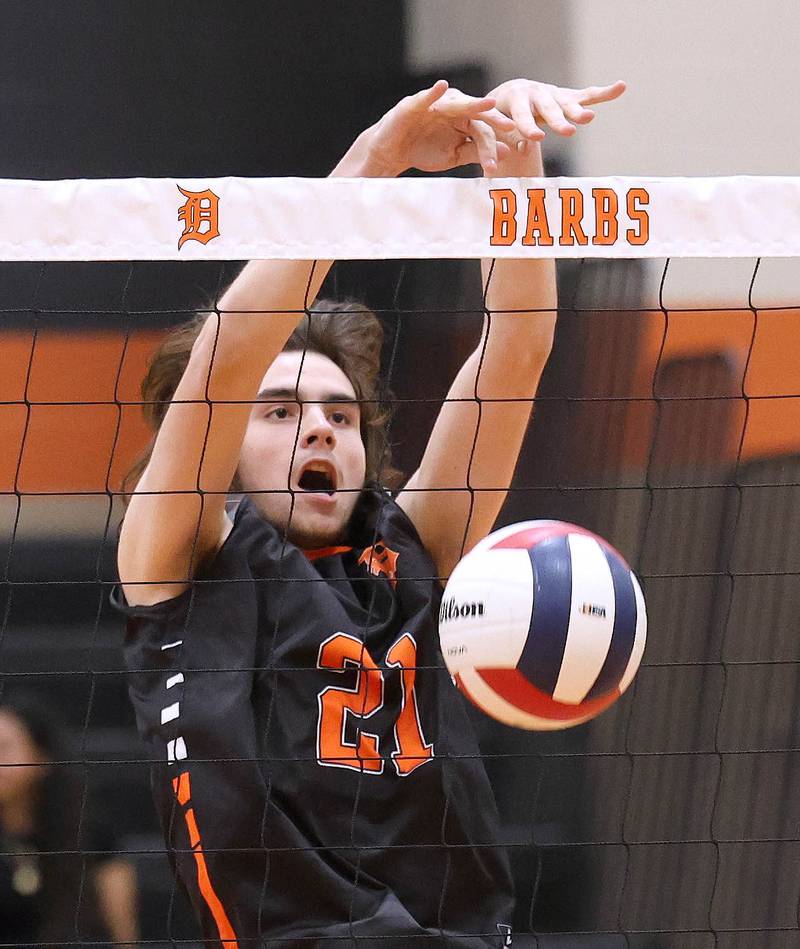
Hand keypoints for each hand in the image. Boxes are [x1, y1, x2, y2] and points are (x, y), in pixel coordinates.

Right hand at [365, 80, 516, 175]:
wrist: (392, 153)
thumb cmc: (423, 151)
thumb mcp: (453, 155)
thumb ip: (477, 151)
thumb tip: (508, 151)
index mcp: (462, 121)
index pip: (483, 131)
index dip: (495, 143)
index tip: (510, 152)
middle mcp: (451, 109)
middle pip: (475, 113)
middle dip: (492, 118)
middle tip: (509, 125)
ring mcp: (434, 104)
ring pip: (456, 103)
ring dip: (472, 102)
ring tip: (488, 102)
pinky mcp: (414, 104)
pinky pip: (425, 97)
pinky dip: (433, 92)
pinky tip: (442, 87)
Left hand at [489, 78, 626, 146]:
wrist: (509, 95)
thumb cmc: (498, 117)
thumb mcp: (495, 127)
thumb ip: (504, 140)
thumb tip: (520, 151)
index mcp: (515, 97)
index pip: (522, 115)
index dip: (528, 126)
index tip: (536, 138)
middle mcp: (537, 92)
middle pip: (549, 109)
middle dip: (558, 121)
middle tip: (568, 132)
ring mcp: (554, 94)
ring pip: (567, 104)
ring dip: (578, 112)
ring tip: (589, 118)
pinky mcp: (568, 97)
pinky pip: (587, 95)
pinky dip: (604, 93)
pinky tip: (621, 87)